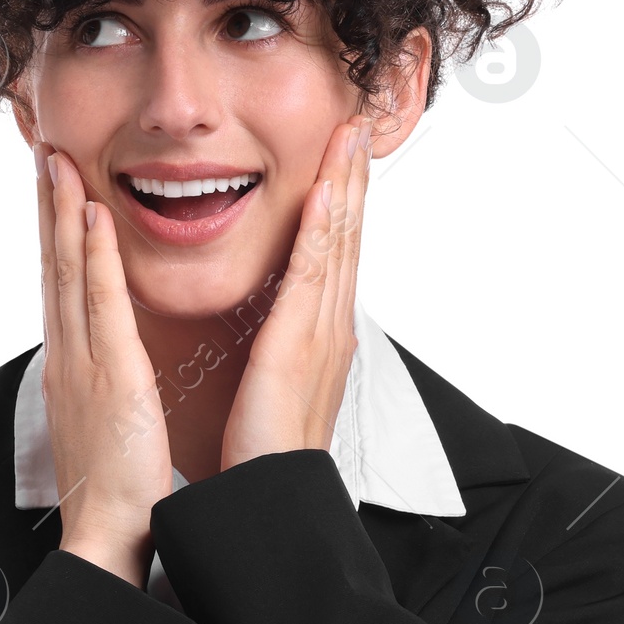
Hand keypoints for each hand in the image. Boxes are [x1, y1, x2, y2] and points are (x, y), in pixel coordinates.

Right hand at [34, 142, 172, 585]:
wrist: (108, 536)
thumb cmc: (118, 488)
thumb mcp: (110, 422)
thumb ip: (109, 385)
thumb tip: (114, 364)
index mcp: (74, 366)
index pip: (63, 285)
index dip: (56, 233)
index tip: (55, 189)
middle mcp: (70, 355)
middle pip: (54, 266)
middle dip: (48, 208)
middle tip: (43, 152)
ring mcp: (83, 362)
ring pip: (68, 272)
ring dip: (61, 213)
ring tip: (57, 161)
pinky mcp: (108, 375)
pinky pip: (99, 303)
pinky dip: (92, 255)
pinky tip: (90, 216)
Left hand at [221, 113, 371, 470]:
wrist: (271, 497)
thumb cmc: (265, 452)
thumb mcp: (274, 385)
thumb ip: (282, 347)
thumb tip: (285, 323)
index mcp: (320, 335)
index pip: (336, 253)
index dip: (343, 202)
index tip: (343, 158)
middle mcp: (330, 327)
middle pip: (349, 237)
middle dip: (353, 179)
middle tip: (358, 126)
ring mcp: (322, 334)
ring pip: (340, 245)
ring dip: (345, 187)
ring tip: (350, 138)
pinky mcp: (300, 346)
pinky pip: (313, 278)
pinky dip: (324, 232)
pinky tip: (327, 195)